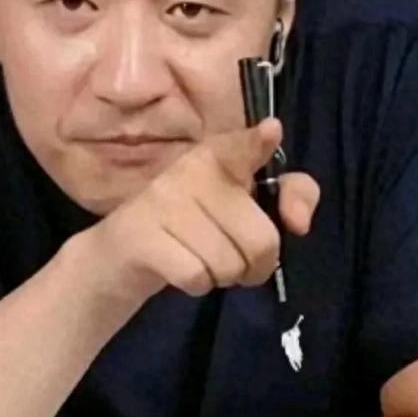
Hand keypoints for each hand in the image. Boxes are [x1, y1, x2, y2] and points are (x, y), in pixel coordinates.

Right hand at [81, 118, 319, 313]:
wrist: (118, 258)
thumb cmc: (192, 229)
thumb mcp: (242, 209)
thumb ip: (286, 202)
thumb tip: (298, 220)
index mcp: (214, 156)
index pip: (243, 146)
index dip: (259, 143)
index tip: (271, 131)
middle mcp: (189, 171)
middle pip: (261, 239)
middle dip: (256, 265)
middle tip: (235, 258)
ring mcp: (162, 201)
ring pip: (230, 263)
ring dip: (223, 276)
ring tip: (203, 260)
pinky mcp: (143, 236)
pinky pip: (198, 277)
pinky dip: (198, 285)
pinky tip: (182, 269)